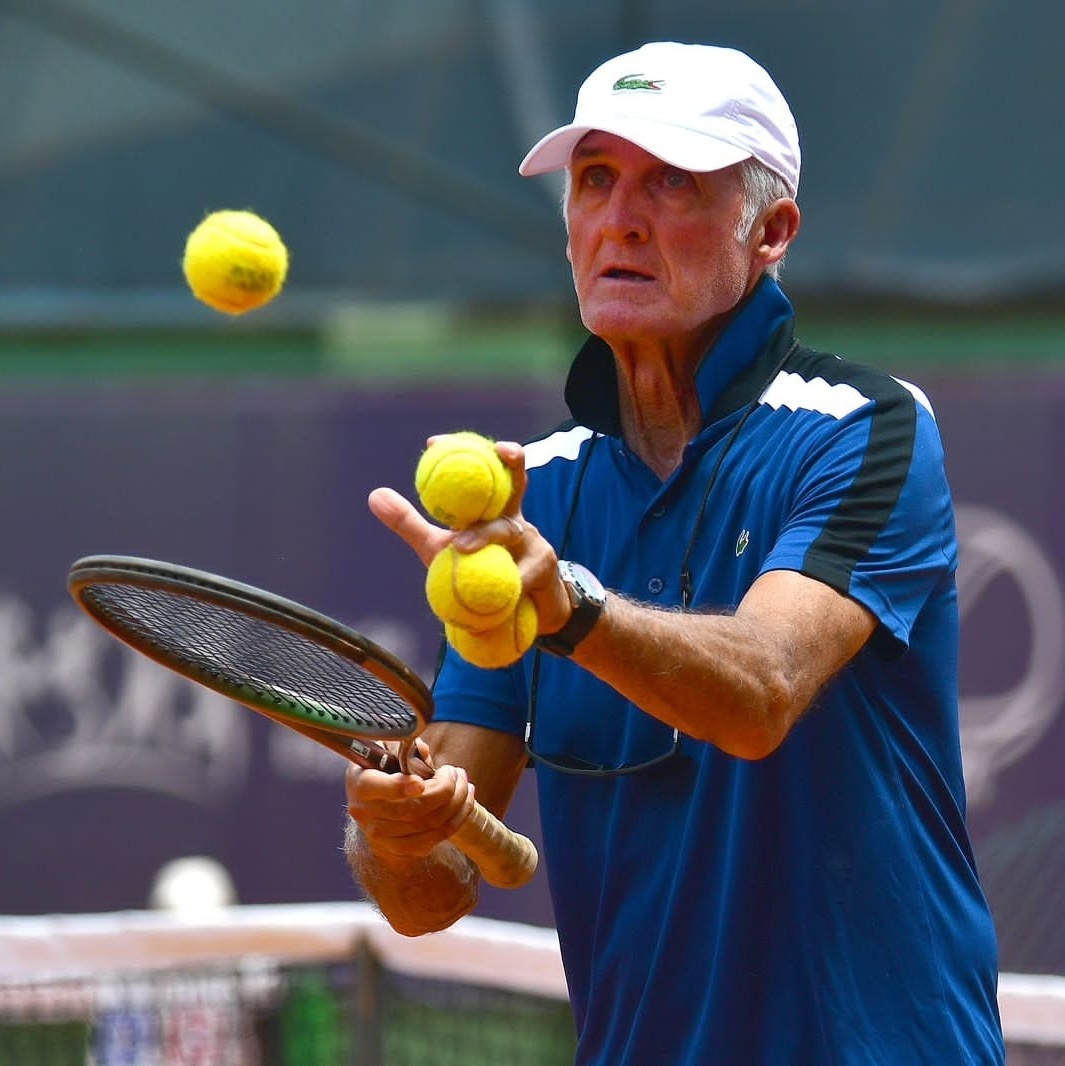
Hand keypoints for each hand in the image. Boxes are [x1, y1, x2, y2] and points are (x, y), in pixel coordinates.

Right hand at [345, 743, 476, 863]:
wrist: (372, 801)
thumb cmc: (384, 767)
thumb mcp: (386, 750)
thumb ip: (404, 748)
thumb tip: (423, 751)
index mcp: (360, 783)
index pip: (376, 787)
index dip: (399, 787)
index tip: (422, 781)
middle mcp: (366, 813)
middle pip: (412, 809)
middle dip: (444, 789)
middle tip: (456, 772)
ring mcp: (381, 835)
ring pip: (428, 825)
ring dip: (456, 803)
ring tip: (465, 784)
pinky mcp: (398, 849)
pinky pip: (433, 840)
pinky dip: (456, 820)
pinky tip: (465, 801)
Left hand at [368, 439, 573, 636]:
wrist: (512, 614)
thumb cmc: (474, 573)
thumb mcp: (437, 547)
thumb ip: (410, 523)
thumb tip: (375, 494)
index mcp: (490, 507)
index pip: (482, 471)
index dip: (462, 452)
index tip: (432, 441)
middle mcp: (513, 517)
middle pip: (515, 482)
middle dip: (511, 462)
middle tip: (495, 453)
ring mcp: (533, 539)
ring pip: (506, 530)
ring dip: (485, 536)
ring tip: (461, 547)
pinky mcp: (543, 566)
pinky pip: (518, 573)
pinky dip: (500, 584)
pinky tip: (487, 597)